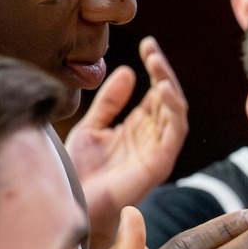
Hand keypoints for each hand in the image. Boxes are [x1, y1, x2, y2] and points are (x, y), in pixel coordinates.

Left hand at [67, 37, 189, 248]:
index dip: (154, 68)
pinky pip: (175, 134)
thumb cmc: (79, 172)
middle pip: (168, 99)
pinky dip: (173, 110)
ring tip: (158, 64)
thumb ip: (110, 102)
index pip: (155, 93)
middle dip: (162, 72)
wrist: (70, 204)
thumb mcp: (91, 127)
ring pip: (176, 113)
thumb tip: (127, 70)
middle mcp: (152, 139)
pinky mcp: (159, 165)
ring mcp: (157, 151)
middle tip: (152, 49)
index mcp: (138, 129)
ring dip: (170, 86)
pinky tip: (162, 89)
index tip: (147, 44)